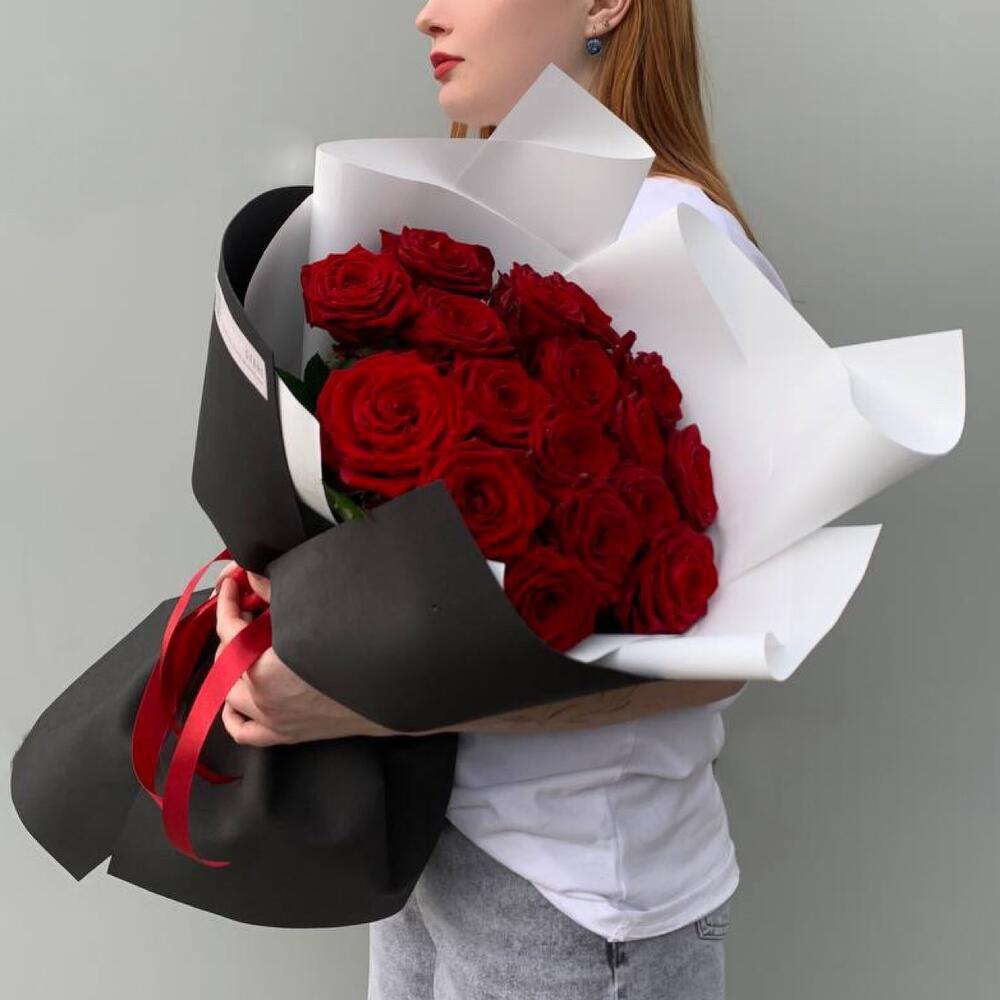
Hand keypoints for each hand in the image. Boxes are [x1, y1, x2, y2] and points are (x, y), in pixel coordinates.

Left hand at [213, 572, 396, 745]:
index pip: (230, 629)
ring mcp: (274, 719)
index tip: (231, 587)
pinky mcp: (286, 733)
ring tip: (245, 648)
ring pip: (229, 694)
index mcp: (267, 667)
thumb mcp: (315, 611)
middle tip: (248, 610)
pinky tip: (236, 701)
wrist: (392, 688)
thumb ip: (277, 592)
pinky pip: (244, 731)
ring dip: (231, 668)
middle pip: (226, 659)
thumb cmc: (361, 651)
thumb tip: (255, 576)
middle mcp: (265, 697)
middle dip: (234, 630)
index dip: (228, 602)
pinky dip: (234, 715)